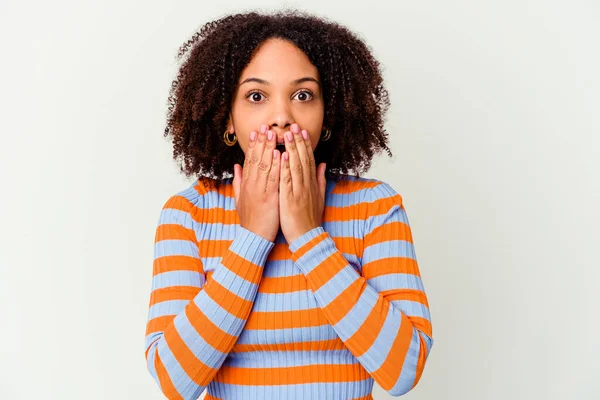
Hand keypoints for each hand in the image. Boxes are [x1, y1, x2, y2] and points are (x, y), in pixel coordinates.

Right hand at [233, 126, 280, 241]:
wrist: (254, 237)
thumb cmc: (250, 220)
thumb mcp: (239, 199)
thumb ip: (238, 182)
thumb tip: (237, 166)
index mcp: (246, 184)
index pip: (249, 160)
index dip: (253, 145)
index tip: (257, 132)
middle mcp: (252, 185)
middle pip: (256, 159)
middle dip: (261, 142)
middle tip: (265, 127)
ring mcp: (260, 190)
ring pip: (264, 165)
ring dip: (269, 149)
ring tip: (273, 134)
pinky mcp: (269, 198)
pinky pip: (273, 179)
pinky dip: (276, 166)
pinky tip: (279, 154)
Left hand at [279, 123, 326, 243]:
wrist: (307, 237)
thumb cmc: (310, 219)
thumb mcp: (319, 197)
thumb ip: (319, 180)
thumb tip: (322, 164)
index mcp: (311, 184)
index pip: (308, 159)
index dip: (305, 144)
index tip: (301, 131)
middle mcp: (306, 185)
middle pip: (302, 159)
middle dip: (297, 141)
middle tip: (293, 125)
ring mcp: (299, 191)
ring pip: (295, 165)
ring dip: (291, 148)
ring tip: (287, 134)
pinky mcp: (290, 198)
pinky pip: (287, 180)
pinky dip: (285, 167)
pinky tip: (282, 155)